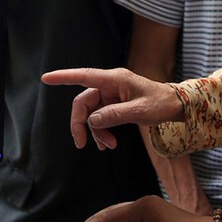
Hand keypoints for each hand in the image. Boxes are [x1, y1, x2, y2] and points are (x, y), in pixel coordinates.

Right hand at [42, 67, 182, 148]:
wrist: (175, 106)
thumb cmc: (161, 103)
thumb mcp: (140, 111)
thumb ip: (115, 115)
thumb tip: (93, 120)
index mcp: (115, 79)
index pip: (84, 76)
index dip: (63, 77)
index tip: (45, 78)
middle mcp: (110, 85)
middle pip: (83, 102)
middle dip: (81, 123)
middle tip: (80, 143)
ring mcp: (111, 94)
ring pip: (91, 113)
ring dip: (95, 131)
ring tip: (108, 146)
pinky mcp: (114, 104)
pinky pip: (100, 117)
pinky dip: (101, 131)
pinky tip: (108, 143)